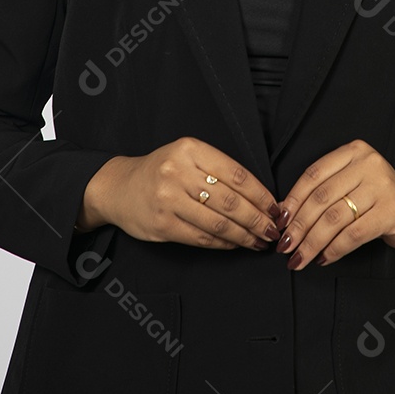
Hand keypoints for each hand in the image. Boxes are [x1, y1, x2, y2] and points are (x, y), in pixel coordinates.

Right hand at [75, 137, 281, 251]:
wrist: (119, 187)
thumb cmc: (161, 170)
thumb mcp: (187, 156)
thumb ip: (218, 170)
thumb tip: (260, 196)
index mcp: (190, 149)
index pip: (237, 174)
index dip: (261, 194)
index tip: (275, 207)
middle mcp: (178, 172)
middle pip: (231, 201)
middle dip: (258, 219)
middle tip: (274, 230)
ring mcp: (169, 200)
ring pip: (219, 222)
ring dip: (245, 235)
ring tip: (260, 241)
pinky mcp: (163, 225)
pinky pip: (202, 237)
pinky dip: (224, 243)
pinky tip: (236, 244)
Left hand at [274, 139, 394, 270]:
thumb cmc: (378, 198)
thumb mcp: (351, 184)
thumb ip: (323, 191)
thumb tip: (284, 213)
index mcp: (354, 151)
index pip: (313, 174)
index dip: (293, 200)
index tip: (279, 222)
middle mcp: (368, 163)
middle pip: (321, 198)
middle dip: (299, 226)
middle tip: (286, 246)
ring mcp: (382, 186)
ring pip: (334, 218)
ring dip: (312, 242)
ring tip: (300, 257)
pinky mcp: (392, 211)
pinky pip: (353, 234)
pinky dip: (334, 249)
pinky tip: (324, 258)